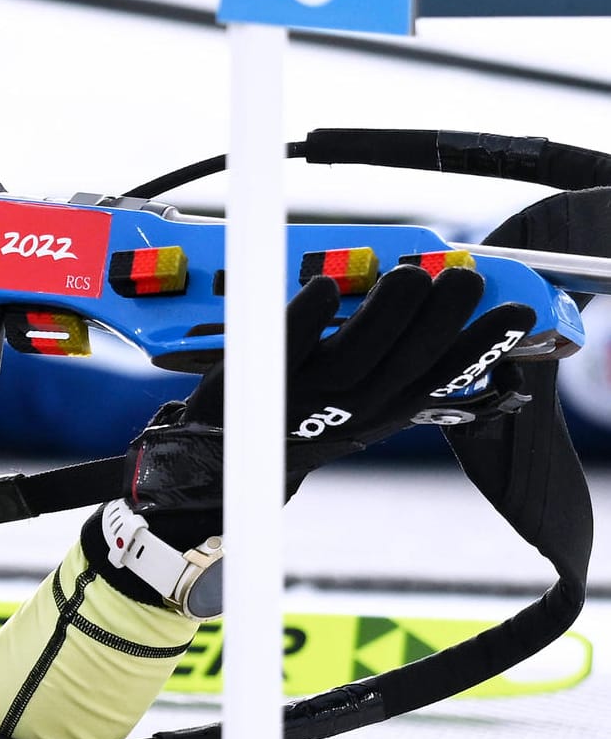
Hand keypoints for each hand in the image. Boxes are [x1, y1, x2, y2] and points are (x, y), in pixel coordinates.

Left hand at [127, 265, 536, 541]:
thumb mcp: (356, 408)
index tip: (515, 314)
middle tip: (463, 276)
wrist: (222, 464)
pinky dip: (305, 318)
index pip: (439, 380)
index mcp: (379, 414)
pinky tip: (324, 286)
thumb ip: (395, 374)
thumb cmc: (298, 421)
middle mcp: (347, 411)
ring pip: (353, 355)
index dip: (481, 349)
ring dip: (386, 312)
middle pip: (404, 363)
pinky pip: (283, 348)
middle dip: (441, 318)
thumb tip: (444, 332)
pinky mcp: (256, 383)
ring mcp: (301, 399)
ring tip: (410, 274)